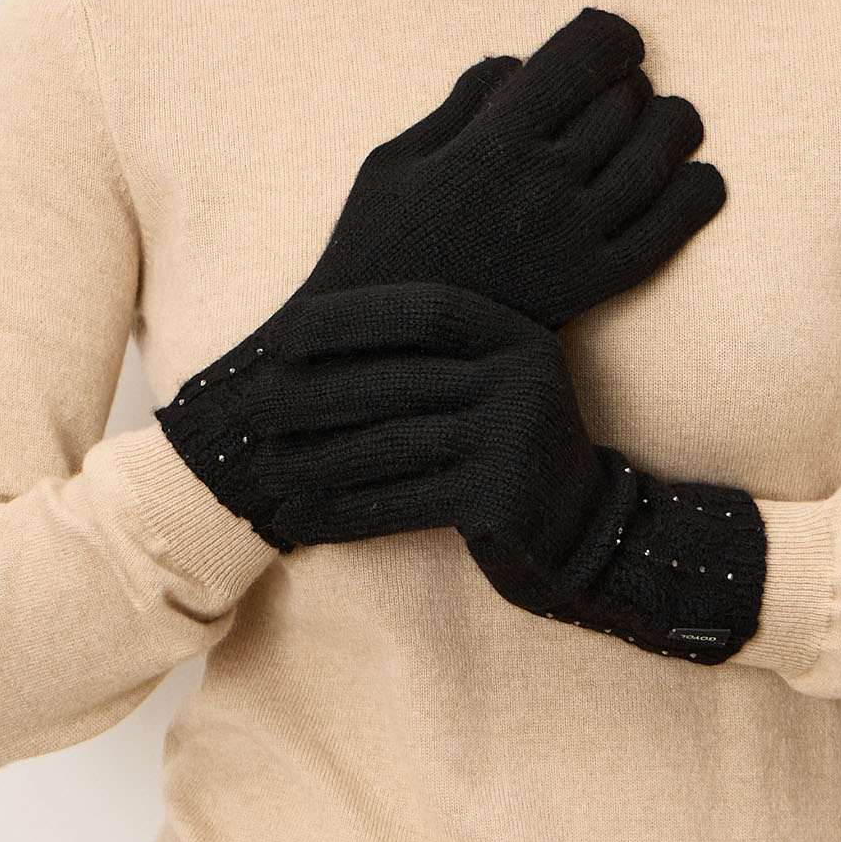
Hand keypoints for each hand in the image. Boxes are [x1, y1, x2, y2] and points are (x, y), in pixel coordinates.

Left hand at [157, 281, 766, 664]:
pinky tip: (296, 520)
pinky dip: (339, 512)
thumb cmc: (511, 443)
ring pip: (388, 445)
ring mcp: (514, 439)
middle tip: (253, 407)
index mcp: (518, 334)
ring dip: (314, 460)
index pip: (425, 310)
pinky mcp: (499, 500)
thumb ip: (435, 348)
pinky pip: (398, 502)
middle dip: (313, 395)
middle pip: (395, 381)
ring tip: (261, 470)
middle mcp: (522, 377)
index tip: (288, 334)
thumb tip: (319, 321)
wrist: (588, 532)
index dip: (353, 317)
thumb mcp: (493, 377)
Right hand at [292, 6, 725, 329]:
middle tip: (617, 87)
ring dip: (671, 124)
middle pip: (625, 101)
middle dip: (628, 81)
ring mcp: (574, 239)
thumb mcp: (396, 159)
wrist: (382, 355)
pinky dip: (697, 193)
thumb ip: (463, 103)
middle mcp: (542, 187)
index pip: (584, 56)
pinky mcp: (594, 285)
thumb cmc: (377, 246)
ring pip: (660, 155)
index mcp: (492, 144)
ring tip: (661, 120)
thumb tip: (521, 66)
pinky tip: (693, 177)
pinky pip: (671, 228)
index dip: (610, 35)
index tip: (609, 39)